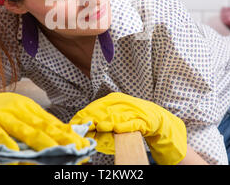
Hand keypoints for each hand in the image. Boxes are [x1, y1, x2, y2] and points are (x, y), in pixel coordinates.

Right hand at [0, 83, 90, 151]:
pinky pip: (0, 136)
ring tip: (55, 155)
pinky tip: (17, 154)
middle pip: (43, 127)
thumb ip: (37, 122)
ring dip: (41, 144)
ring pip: (25, 132)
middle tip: (75, 151)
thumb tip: (63, 133)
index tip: (81, 144)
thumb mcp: (18, 112)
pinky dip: (9, 145)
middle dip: (61, 140)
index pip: (52, 122)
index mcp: (28, 107)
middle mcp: (18, 109)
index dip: (67, 134)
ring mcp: (2, 116)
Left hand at [69, 92, 186, 164]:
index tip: (74, 123)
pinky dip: (124, 127)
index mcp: (114, 99)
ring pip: (117, 117)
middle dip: (92, 118)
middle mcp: (122, 103)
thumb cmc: (131, 116)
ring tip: (98, 127)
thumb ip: (101, 116)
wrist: (155, 118)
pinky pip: (132, 124)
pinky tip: (117, 129)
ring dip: (107, 122)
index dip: (84, 115)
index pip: (96, 106)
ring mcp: (133, 112)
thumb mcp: (115, 113)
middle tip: (82, 127)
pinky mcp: (142, 122)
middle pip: (104, 110)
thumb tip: (83, 123)